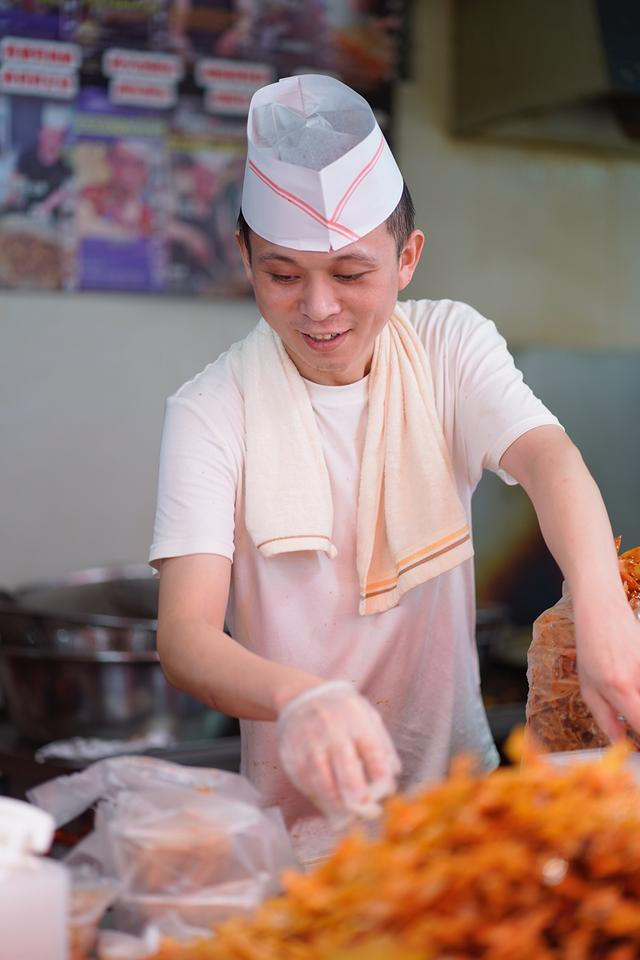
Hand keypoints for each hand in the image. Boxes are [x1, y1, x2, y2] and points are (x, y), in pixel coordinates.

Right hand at [276, 680, 400, 825]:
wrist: (301, 696)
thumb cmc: (342, 713)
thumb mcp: (367, 717)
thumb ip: (382, 745)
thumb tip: (392, 778)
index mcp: (356, 719)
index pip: (372, 751)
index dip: (381, 777)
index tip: (385, 794)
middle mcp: (331, 730)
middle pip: (345, 768)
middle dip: (358, 796)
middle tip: (367, 811)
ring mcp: (308, 742)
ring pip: (322, 781)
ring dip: (336, 805)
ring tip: (347, 818)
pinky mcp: (290, 754)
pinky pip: (304, 783)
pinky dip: (317, 799)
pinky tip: (329, 806)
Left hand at [575, 595, 639, 740]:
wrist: (602, 608)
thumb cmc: (591, 645)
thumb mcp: (588, 685)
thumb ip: (605, 717)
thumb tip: (619, 741)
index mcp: (620, 688)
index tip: (638, 747)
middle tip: (632, 721)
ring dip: (637, 703)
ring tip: (629, 702)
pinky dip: (639, 688)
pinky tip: (633, 686)